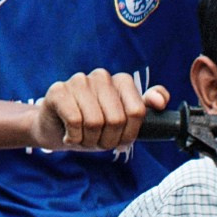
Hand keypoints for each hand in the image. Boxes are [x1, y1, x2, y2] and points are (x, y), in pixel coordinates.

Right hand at [32, 69, 167, 150]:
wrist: (55, 130)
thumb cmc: (92, 127)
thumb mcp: (123, 123)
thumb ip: (147, 109)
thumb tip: (160, 101)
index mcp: (122, 81)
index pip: (137, 112)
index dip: (129, 134)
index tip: (119, 139)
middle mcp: (102, 76)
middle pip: (116, 120)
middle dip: (107, 140)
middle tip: (97, 140)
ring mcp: (79, 81)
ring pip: (95, 122)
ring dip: (89, 140)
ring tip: (82, 136)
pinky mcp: (59, 91)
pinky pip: (75, 121)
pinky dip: (73, 137)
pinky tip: (69, 134)